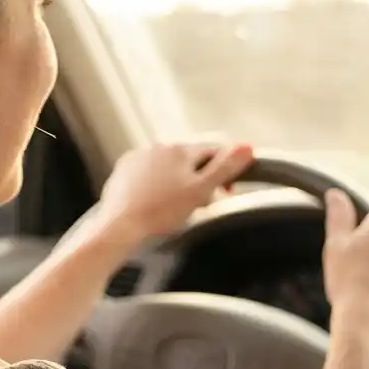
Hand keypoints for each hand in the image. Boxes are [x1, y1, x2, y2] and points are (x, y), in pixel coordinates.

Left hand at [96, 142, 254, 243]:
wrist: (120, 223)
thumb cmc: (162, 210)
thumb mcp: (200, 190)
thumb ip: (225, 167)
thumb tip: (248, 146)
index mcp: (180, 148)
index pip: (214, 150)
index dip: (225, 170)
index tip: (226, 190)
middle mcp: (158, 145)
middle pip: (191, 158)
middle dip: (200, 177)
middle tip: (200, 203)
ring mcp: (138, 155)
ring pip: (169, 165)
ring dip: (179, 180)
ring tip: (177, 206)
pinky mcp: (124, 168)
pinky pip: (148, 171)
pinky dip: (157, 183)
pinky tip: (156, 201)